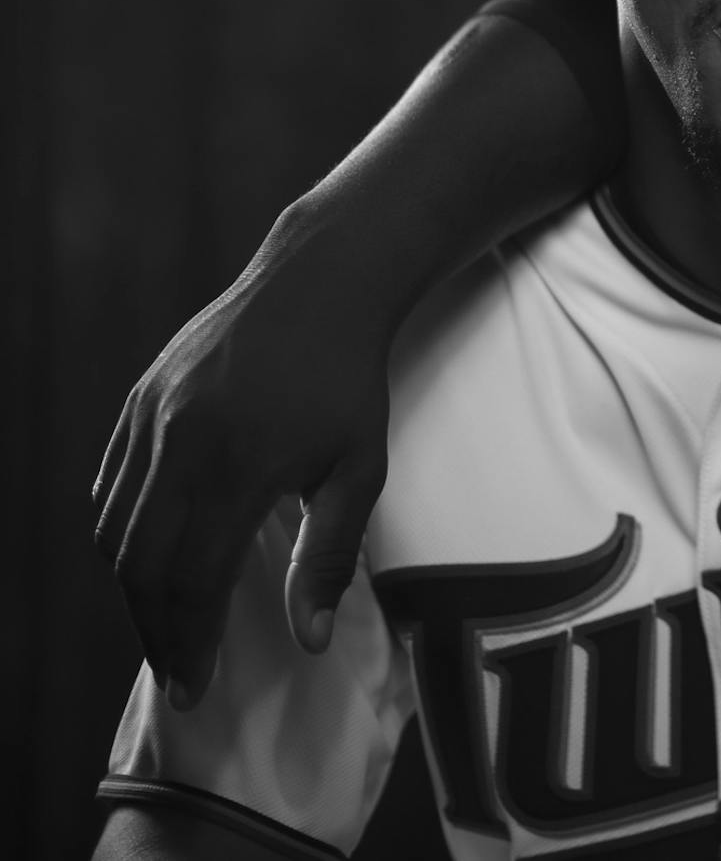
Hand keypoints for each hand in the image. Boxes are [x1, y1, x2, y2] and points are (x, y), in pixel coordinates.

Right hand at [91, 202, 393, 708]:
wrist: (318, 285)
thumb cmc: (350, 382)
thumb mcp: (359, 468)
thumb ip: (329, 556)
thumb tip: (309, 640)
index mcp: (236, 464)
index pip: (190, 579)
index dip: (188, 641)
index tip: (195, 687)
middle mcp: (179, 443)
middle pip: (139, 565)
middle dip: (154, 629)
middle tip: (178, 672)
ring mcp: (148, 418)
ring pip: (113, 528)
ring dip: (133, 588)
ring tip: (166, 625)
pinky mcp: (137, 401)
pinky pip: (111, 486)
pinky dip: (118, 534)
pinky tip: (148, 561)